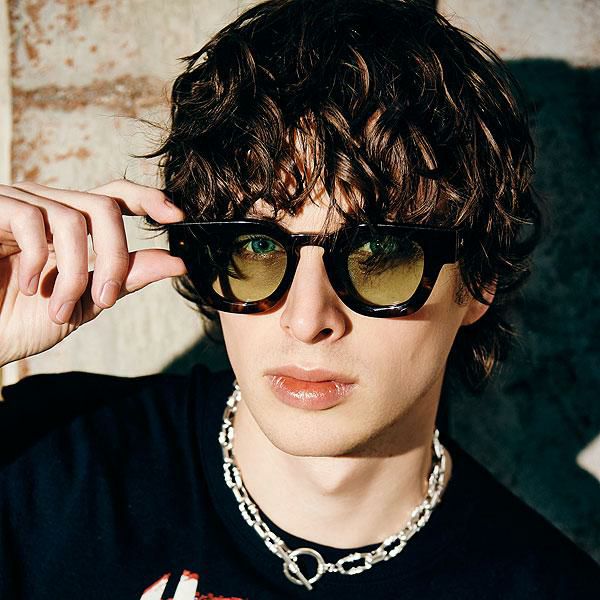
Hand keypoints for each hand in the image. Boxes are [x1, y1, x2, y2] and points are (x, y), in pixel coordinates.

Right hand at [0, 179, 187, 367]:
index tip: (177, 218)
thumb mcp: (84, 301)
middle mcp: (47, 207)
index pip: (114, 196)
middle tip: (107, 300)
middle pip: (103, 206)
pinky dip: (39, 260)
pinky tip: (27, 286)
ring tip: (61, 308)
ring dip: (75, 272)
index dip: (147, 198)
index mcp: (71, 227)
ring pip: (72, 217)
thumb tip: (177, 262)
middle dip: (115, 256)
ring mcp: (17, 205)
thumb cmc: (19, 320)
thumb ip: (126, 278)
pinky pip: (31, 220)